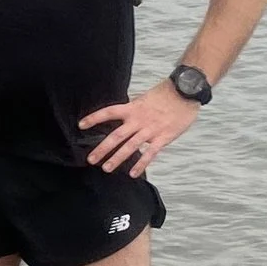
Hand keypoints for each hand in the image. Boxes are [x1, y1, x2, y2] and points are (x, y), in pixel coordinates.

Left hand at [81, 80, 197, 176]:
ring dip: (117, 159)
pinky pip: (150, 154)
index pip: (109, 112)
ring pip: (130, 147)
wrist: (185, 92)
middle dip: (102, 148)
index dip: (94, 118)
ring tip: (106, 168)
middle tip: (91, 160)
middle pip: (116, 136)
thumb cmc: (166, 94)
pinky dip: (142, 164)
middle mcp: (138, 120)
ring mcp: (150, 130)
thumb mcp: (145, 98)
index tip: (81, 125)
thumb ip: (134, 109)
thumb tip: (124, 116)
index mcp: (133, 108)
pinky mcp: (163, 137)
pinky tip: (133, 174)